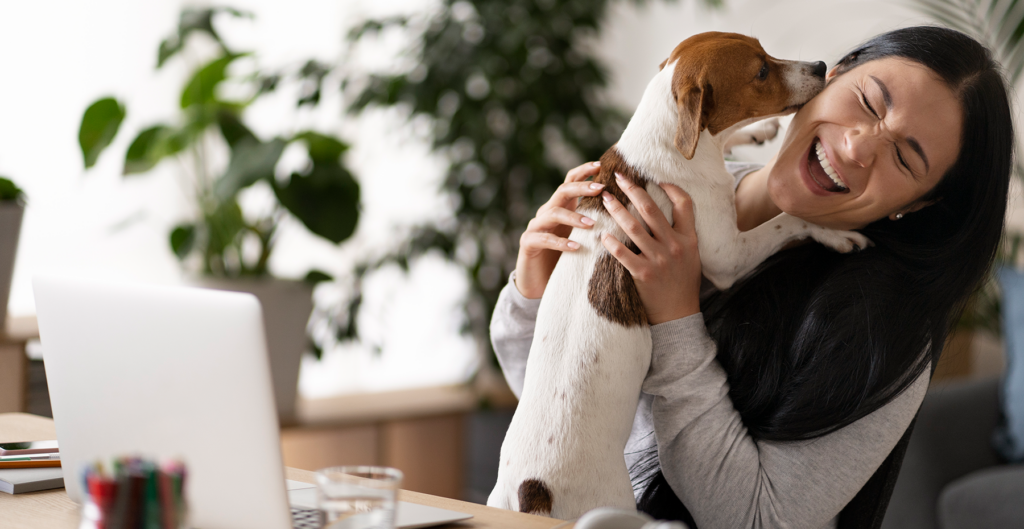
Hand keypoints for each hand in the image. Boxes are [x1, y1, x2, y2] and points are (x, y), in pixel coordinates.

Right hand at [514, 161, 605, 298]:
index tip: (601, 165)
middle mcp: (547, 212)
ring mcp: (536, 226)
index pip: (570, 181)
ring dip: (573, 216)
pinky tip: (576, 247)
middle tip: (601, 189)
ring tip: (591, 224)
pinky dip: (561, 242)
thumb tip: (624, 212)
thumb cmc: (565, 260)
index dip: (583, 172)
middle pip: (562, 191)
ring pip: (552, 212)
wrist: (537, 284)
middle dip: (581, 187)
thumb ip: (594, 223)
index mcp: (561, 207)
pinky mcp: (528, 243)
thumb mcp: (582, 238)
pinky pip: (544, 239)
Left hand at [600, 175, 701, 323]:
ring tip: (605, 199)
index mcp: (688, 238)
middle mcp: (674, 246)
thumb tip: (666, 209)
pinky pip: (623, 254)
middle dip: (633, 190)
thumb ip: (680, 233)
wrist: (679, 314)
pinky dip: (611, 243)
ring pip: (634, 228)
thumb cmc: (682, 282)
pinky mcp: (644, 274)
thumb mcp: (691, 254)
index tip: (655, 178)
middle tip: (618, 177)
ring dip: (617, 210)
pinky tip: (602, 233)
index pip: (684, 204)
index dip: (671, 187)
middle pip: (652, 210)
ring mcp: (659, 260)